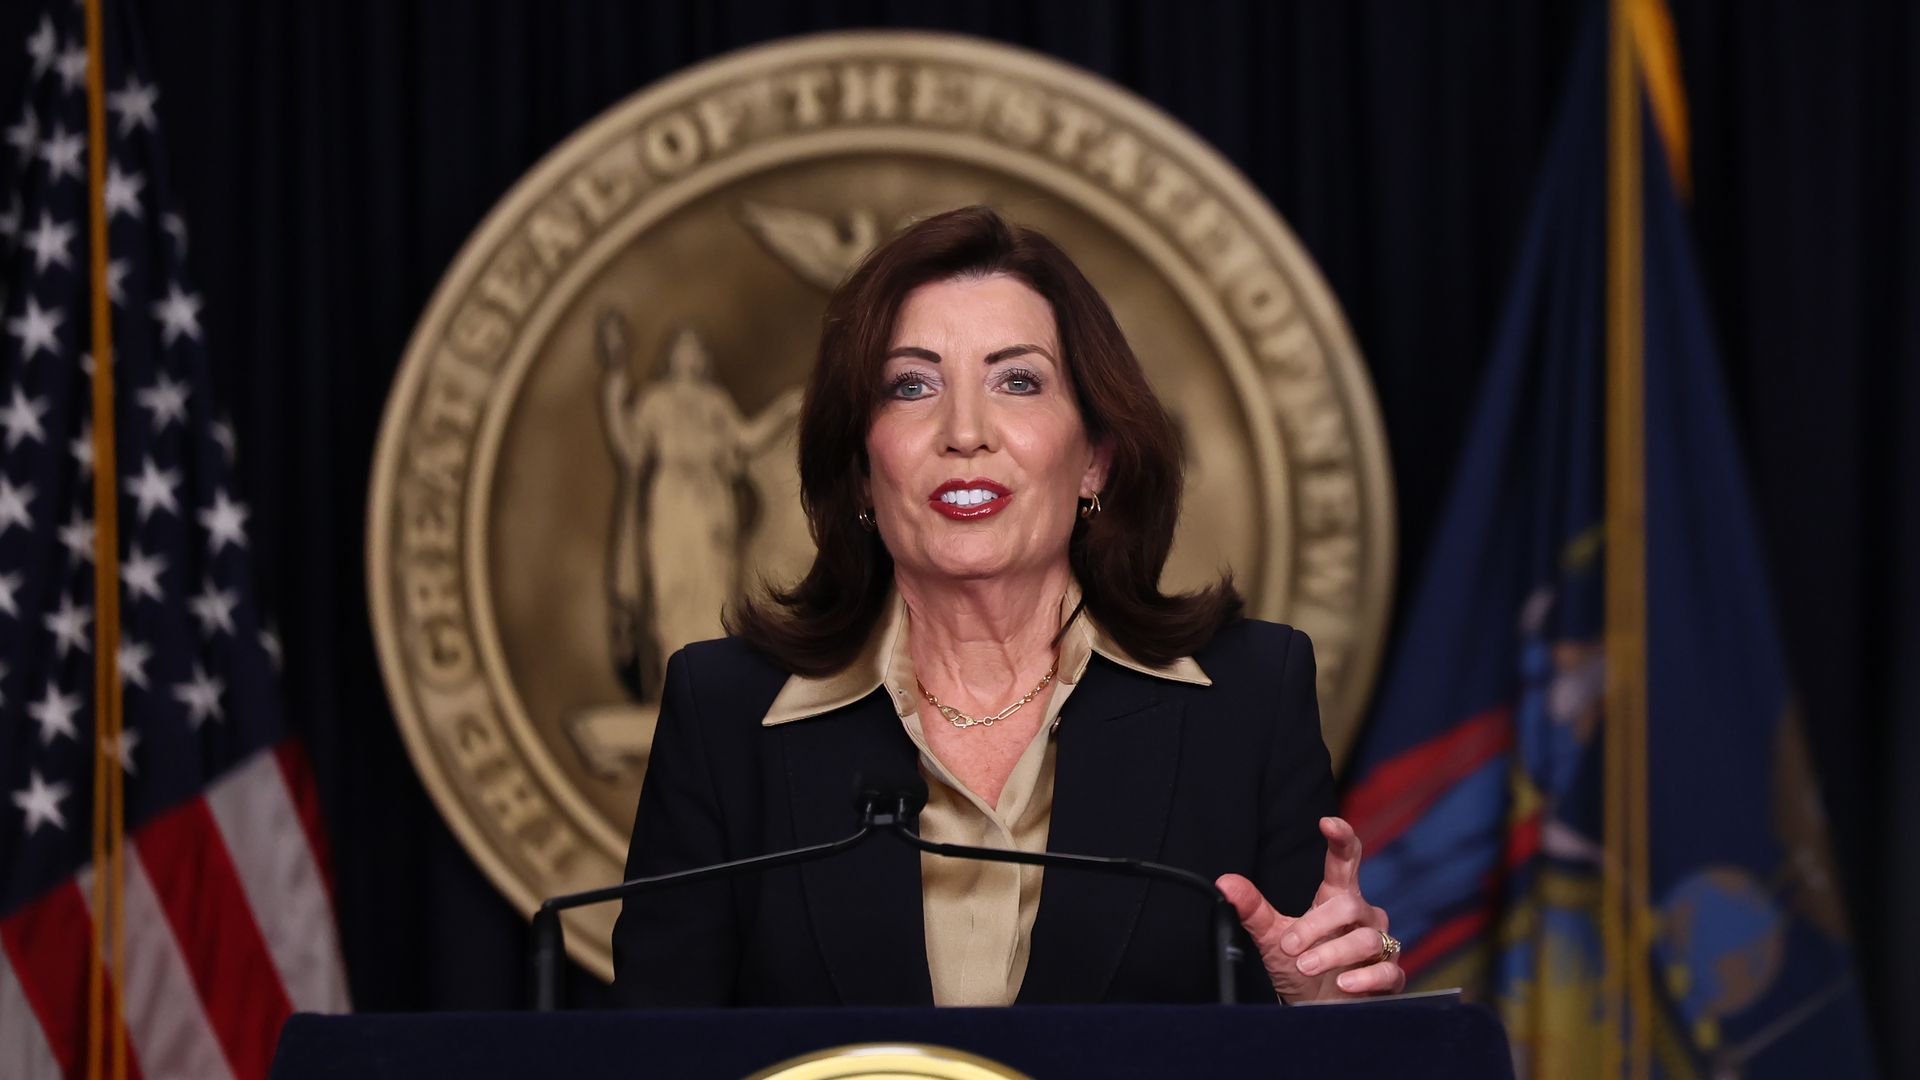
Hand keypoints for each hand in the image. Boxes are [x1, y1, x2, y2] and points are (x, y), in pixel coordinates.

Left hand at [1216, 816, 1405, 1002]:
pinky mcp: (1389, 975)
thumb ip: (1253, 910)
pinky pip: (1387, 970)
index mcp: (1336, 898)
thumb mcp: (1272, 938)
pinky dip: (1364, 978)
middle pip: (1348, 904)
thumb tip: (1225, 883)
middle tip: (1289, 947)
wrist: (1315, 1012)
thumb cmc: (1299, 968)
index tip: (1328, 823)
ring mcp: (1380, 945)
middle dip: (1315, 925)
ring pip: (1365, 938)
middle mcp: (1363, 916)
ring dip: (1332, 954)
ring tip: (1305, 967)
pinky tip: (1344, 984)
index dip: (1342, 838)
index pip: (1346, 861)